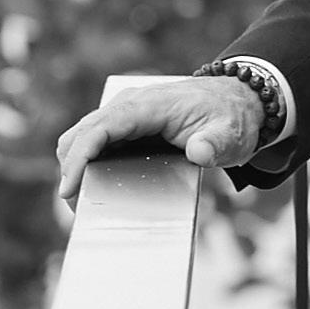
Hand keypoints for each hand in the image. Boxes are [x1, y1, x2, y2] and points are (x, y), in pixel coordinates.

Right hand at [53, 75, 263, 201]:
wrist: (239, 101)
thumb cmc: (232, 118)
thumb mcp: (230, 135)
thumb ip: (215, 144)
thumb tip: (199, 152)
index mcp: (149, 105)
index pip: (102, 127)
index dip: (80, 156)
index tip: (70, 186)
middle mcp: (130, 104)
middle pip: (82, 132)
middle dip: (71, 168)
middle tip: (76, 206)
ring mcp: (126, 113)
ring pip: (83, 136)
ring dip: (75, 166)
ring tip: (80, 202)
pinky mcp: (128, 125)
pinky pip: (96, 141)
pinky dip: (86, 162)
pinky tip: (91, 187)